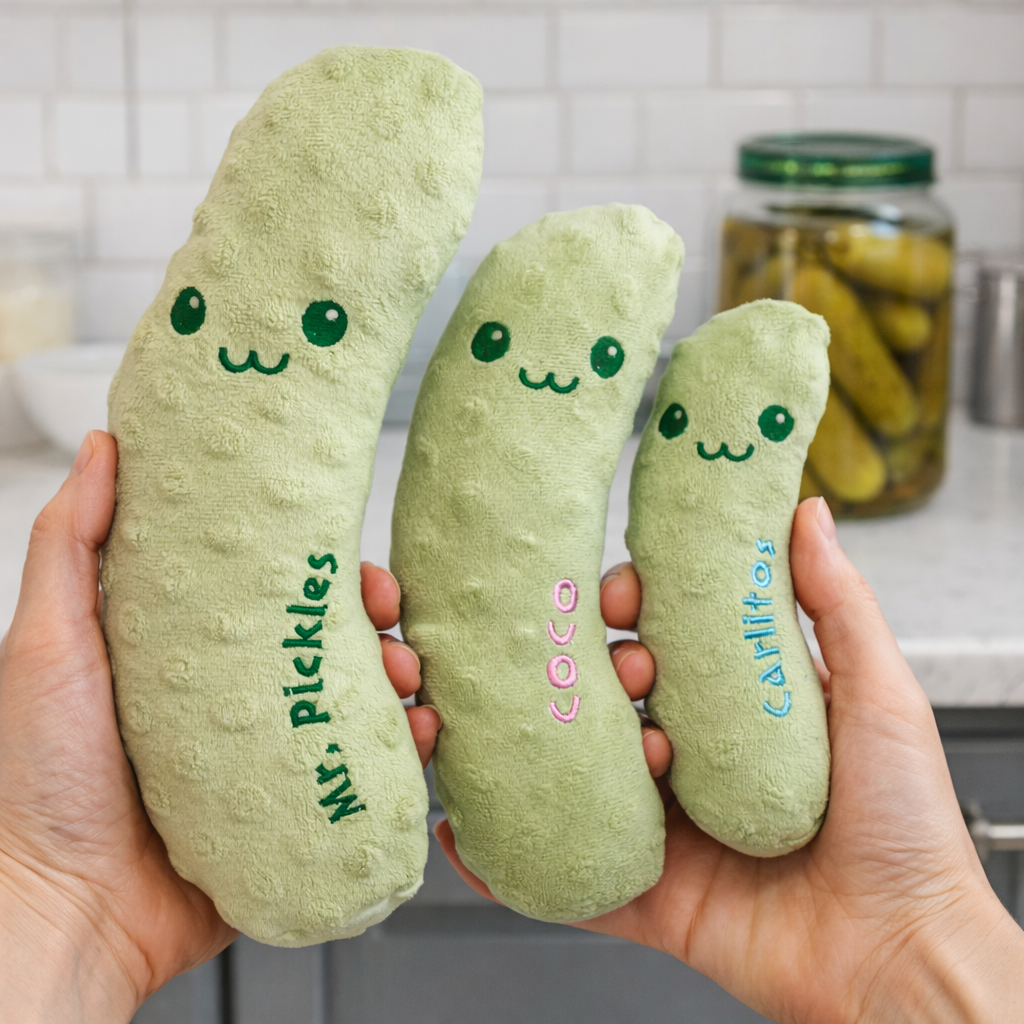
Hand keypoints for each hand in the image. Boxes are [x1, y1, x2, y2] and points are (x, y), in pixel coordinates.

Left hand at [0, 431, 436, 1022]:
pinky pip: (367, 772)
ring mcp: (270, 755)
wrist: (63, 909)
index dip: (322, 570)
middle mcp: (237, 698)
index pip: (276, 593)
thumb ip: (70, 544)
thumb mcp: (49, 643)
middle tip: (390, 624)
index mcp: (191, 653)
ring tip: (408, 680)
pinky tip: (417, 736)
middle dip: (376, 624)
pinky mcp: (294, 809)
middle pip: (329, 642)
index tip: (350, 560)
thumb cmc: (42, 780)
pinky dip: (405, 749)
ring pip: (359, 701)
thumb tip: (105, 447)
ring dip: (399, 679)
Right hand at [438, 497, 1023, 1022]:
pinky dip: (506, 860)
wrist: (902, 954)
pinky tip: (465, 829)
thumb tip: (805, 510)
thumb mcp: (876, 694)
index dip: (632, 609)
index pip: (662, 642)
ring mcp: (662, 831)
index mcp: (736, 717)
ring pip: (579, 778)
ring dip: (547, 747)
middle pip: (609, 702)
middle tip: (608, 662)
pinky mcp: (644, 897)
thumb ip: (836, 601)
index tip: (624, 592)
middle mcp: (690, 768)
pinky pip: (565, 876)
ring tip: (556, 728)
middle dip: (587, 669)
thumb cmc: (905, 825)